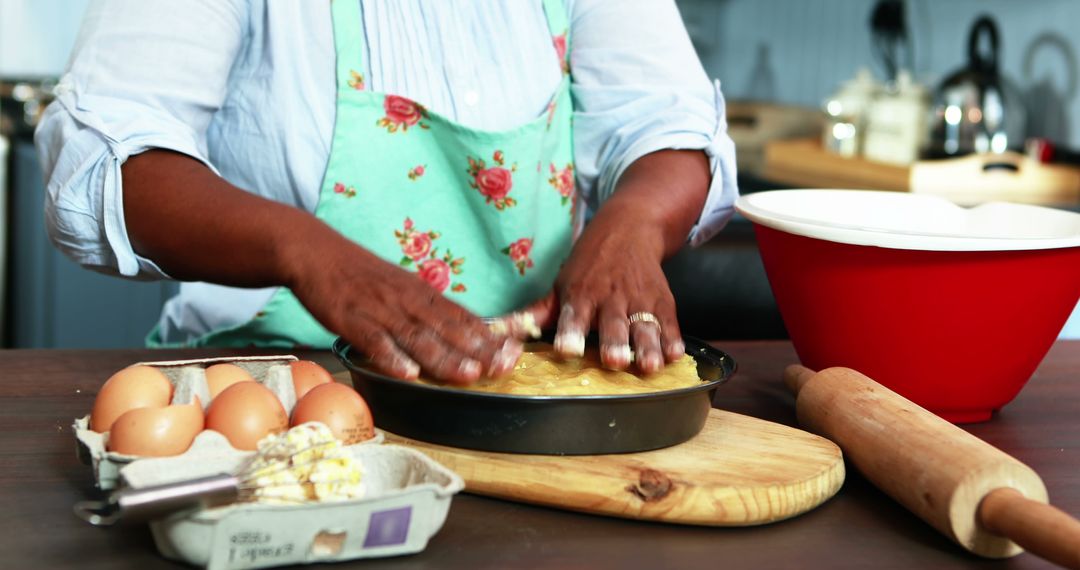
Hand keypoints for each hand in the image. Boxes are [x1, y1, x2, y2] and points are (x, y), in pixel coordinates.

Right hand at [283, 228, 521, 383]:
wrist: (317, 253)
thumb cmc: (362, 275)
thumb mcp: (403, 286)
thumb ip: (430, 309)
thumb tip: (464, 330)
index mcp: (422, 293)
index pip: (462, 316)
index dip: (489, 336)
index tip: (513, 351)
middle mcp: (407, 300)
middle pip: (447, 328)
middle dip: (477, 350)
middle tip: (502, 367)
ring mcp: (380, 310)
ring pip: (417, 337)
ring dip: (444, 357)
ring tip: (467, 375)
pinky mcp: (352, 319)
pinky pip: (374, 341)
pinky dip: (392, 356)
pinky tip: (407, 373)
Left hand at [542, 149, 709, 372]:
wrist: (629, 229)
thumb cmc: (588, 265)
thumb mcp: (561, 285)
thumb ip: (535, 313)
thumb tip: (497, 331)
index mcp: (581, 294)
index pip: (574, 315)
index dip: (571, 332)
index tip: (567, 349)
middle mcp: (610, 297)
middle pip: (612, 324)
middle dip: (614, 342)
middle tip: (615, 361)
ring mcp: (638, 299)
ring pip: (644, 326)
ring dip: (647, 346)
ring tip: (650, 366)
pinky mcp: (662, 300)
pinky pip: (669, 321)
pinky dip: (673, 338)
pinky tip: (676, 354)